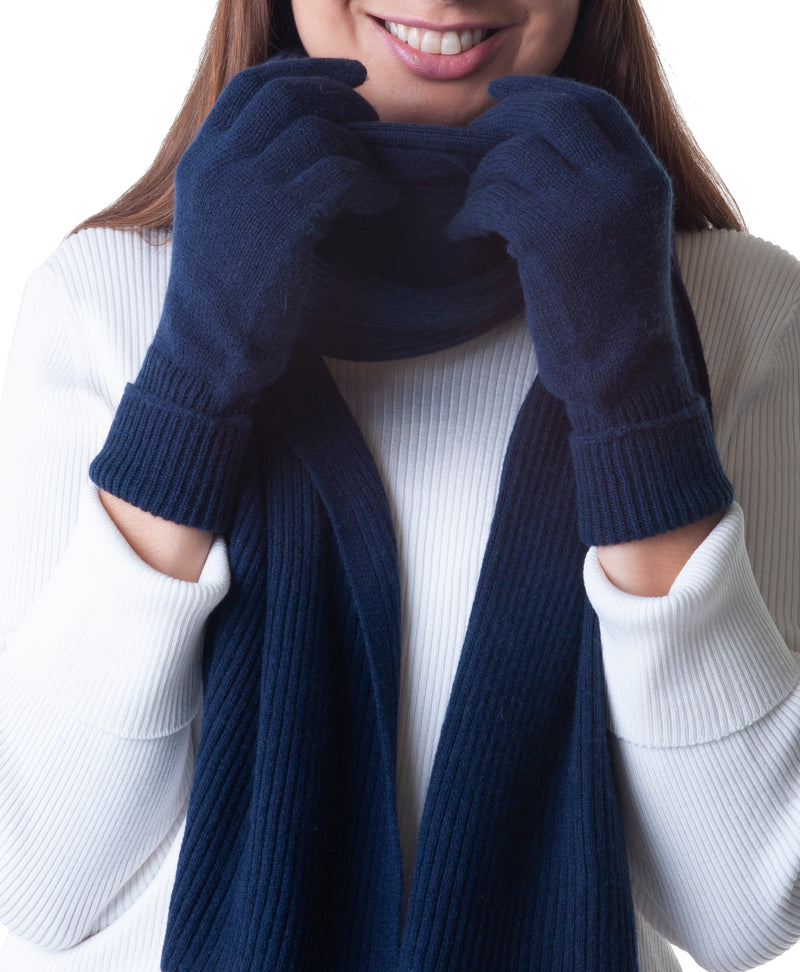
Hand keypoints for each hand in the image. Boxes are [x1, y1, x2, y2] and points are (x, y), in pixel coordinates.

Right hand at [153, 56, 395, 411]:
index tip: (347, 81)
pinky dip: (369, 182)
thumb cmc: (226, 301)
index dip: (305, 74)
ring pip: (318, 132)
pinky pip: (340, 174)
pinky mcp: (282, 220)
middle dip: (339, 99)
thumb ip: (249, 180)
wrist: (208, 354)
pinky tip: (380, 202)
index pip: (252, 87)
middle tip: (372, 120)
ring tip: (373, 181)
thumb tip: (311, 150)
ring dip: (358, 150)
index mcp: (200, 160)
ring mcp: (248, 188)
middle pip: (288, 98)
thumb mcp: (222, 224)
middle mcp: (219, 164)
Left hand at [452, 74, 682, 416]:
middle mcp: (622, 180)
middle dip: (502, 122)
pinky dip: (468, 213)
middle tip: (471, 145)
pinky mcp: (546, 236)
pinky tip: (462, 234)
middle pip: (550, 115)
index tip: (503, 99)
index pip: (594, 106)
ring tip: (473, 215)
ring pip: (513, 156)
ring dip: (481, 180)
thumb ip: (596, 192)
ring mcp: (586, 204)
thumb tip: (528, 158)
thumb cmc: (614, 320)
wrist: (624, 376)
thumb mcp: (624, 239)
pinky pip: (491, 197)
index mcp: (647, 178)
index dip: (543, 93)